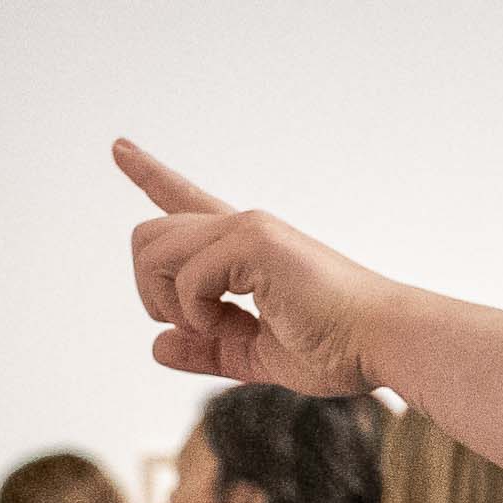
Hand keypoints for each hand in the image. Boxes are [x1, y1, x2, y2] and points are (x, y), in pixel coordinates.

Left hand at [119, 143, 392, 396]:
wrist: (382, 343)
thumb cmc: (337, 347)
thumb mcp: (256, 355)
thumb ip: (207, 348)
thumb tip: (156, 345)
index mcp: (245, 249)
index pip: (186, 201)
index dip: (150, 174)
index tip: (119, 147)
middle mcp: (242, 227)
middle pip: (148, 236)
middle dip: (150, 291)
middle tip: (197, 328)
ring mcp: (248, 229)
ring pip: (153, 249)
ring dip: (170, 303)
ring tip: (221, 328)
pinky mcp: (255, 242)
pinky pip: (185, 276)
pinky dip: (197, 313)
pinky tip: (240, 323)